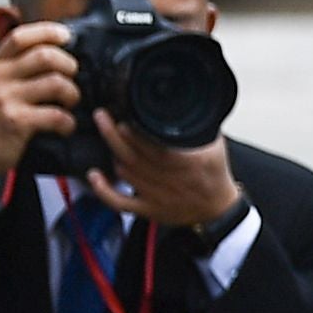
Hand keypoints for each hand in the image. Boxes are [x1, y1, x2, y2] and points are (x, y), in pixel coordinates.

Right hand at [0, 19, 78, 178]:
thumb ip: (17, 61)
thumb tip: (53, 43)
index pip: (21, 36)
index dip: (48, 32)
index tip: (66, 36)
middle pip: (45, 56)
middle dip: (69, 65)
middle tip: (71, 77)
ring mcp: (6, 99)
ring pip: (56, 83)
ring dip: (72, 93)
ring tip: (69, 102)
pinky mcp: (17, 122)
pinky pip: (56, 115)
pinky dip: (68, 122)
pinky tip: (65, 126)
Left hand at [88, 110, 241, 230]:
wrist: (219, 210)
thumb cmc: (214, 176)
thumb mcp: (215, 146)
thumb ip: (197, 128)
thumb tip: (179, 102)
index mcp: (189, 165)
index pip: (156, 148)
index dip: (135, 134)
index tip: (123, 118)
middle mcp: (171, 182)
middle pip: (134, 158)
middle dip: (114, 136)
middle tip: (103, 116)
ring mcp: (157, 197)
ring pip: (125, 174)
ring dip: (113, 154)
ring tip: (107, 136)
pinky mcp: (149, 210)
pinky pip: (120, 202)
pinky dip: (103, 190)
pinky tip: (94, 175)